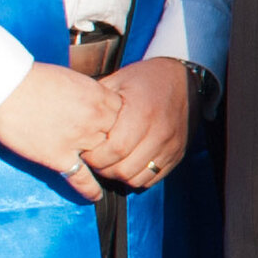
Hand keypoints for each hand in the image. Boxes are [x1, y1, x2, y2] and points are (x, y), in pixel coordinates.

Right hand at [0, 61, 121, 201]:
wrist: (5, 87)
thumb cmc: (30, 79)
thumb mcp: (70, 78)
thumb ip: (85, 93)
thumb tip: (88, 103)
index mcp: (97, 95)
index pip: (122, 114)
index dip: (115, 121)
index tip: (110, 127)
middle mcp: (94, 118)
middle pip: (115, 137)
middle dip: (109, 141)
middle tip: (103, 147)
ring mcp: (78, 140)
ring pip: (102, 158)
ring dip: (100, 163)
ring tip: (102, 170)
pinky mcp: (58, 157)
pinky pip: (82, 179)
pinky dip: (89, 190)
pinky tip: (95, 196)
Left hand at [76, 55, 191, 188]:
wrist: (182, 80)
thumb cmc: (145, 79)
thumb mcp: (118, 81)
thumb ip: (97, 101)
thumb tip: (74, 118)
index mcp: (142, 112)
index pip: (116, 149)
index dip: (96, 157)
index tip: (86, 152)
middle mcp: (160, 132)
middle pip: (125, 168)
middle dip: (104, 170)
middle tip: (95, 160)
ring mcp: (170, 146)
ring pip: (138, 178)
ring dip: (120, 176)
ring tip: (111, 163)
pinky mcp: (177, 154)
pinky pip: (153, 178)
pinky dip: (137, 177)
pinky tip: (128, 163)